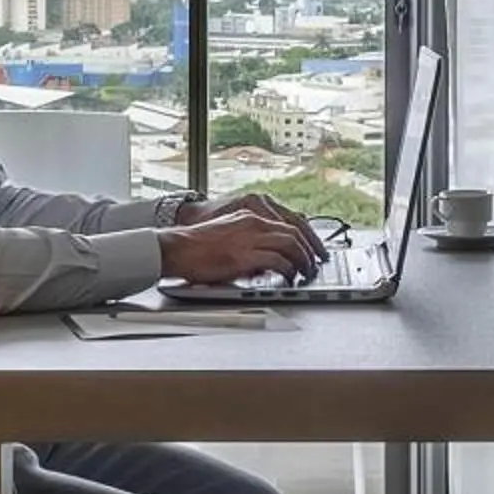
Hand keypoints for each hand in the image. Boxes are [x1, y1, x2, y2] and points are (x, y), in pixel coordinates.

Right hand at [157, 204, 325, 286]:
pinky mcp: (245, 255)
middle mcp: (254, 223)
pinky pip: (278, 260)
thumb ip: (251, 243)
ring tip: (306, 272)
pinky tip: (289, 277)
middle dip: (310, 250)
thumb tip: (269, 260)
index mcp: (250, 216)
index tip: (315, 251)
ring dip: (303, 260)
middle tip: (315, 264)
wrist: (177, 248)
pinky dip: (288, 269)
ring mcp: (250, 238)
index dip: (307, 238)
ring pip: (291, 244)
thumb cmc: (197, 247)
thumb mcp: (230, 236)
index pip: (289, 223)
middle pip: (295, 232)